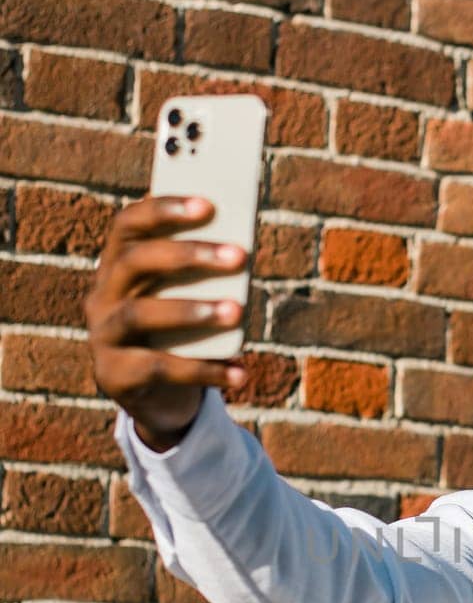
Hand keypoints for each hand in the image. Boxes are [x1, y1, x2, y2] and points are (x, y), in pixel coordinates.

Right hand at [85, 195, 248, 448]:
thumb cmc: (180, 334)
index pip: (129, 223)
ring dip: (191, 309)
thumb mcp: (187, 300)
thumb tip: (239, 250)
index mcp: (117, 265)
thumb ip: (202, 276)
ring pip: (139, 313)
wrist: (158, 397)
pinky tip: (239, 371)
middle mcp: (103, 295)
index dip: (164, 209)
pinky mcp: (114, 375)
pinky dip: (203, 370)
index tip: (208, 204)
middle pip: (134, 261)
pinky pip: (159, 368)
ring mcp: (103, 336)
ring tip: (237, 312)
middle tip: (238, 255)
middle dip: (187, 254)